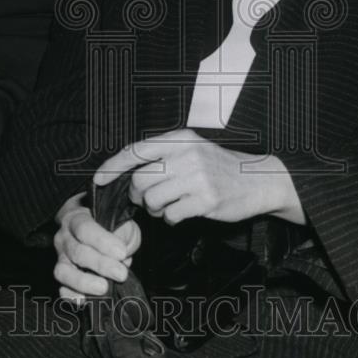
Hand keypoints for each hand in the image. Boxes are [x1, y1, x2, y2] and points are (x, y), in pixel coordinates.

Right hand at [53, 192, 141, 304]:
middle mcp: (64, 238)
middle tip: (120, 274)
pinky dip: (71, 296)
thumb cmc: (111, 226)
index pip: (85, 228)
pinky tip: (85, 300)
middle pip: (77, 252)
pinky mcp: (62, 278)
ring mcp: (60, 259)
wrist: (97, 230)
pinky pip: (61, 289)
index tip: (121, 252)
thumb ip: (121, 235)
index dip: (102, 241)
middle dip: (100, 265)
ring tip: (104, 288)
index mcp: (76, 219)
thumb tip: (121, 255)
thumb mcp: (120, 222)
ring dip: (84, 282)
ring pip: (63, 272)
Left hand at [93, 128, 305, 225]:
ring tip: (167, 206)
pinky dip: (170, 218)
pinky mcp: (206, 200)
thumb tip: (128, 174)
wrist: (258, 180)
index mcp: (180, 139)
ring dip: (154, 209)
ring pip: (152, 199)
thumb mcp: (193, 149)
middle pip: (141, 180)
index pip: (136, 151)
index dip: (113, 166)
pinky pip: (170, 215)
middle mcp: (187, 154)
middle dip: (138, 195)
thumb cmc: (220, 167)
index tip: (99, 179)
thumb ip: (164, 156)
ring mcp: (197, 177)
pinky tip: (182, 212)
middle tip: (148, 200)